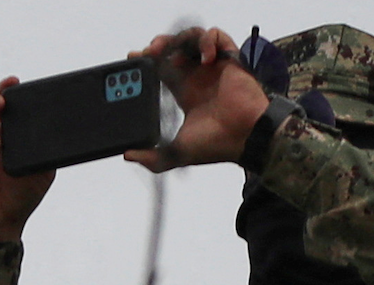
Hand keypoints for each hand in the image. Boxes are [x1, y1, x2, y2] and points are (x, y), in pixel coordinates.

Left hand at [124, 27, 268, 169]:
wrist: (244, 138)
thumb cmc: (217, 145)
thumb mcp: (176, 153)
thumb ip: (152, 158)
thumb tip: (128, 155)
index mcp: (184, 93)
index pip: (161, 69)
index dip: (148, 62)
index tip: (134, 59)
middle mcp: (197, 77)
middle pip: (174, 49)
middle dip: (159, 45)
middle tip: (149, 51)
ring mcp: (212, 67)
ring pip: (192, 39)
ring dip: (179, 38)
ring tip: (169, 49)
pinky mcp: (229, 59)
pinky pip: (217, 36)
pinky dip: (208, 41)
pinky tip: (204, 58)